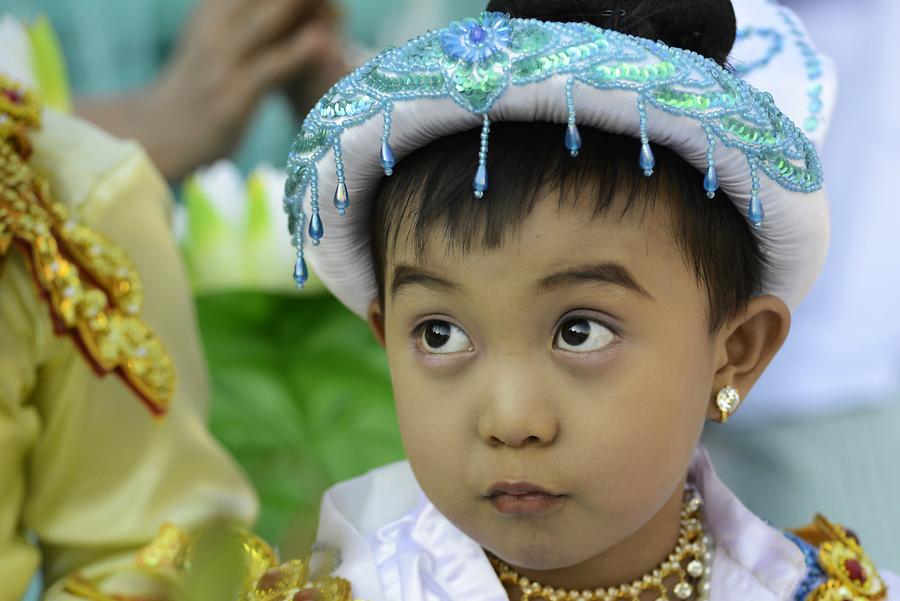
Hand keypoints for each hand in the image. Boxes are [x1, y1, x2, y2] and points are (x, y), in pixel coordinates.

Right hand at [76, 0, 340, 179]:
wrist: (157, 136)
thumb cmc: (197, 88)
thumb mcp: (217, 41)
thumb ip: (249, 18)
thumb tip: (296, 13)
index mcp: (213, 8)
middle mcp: (215, 27)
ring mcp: (221, 62)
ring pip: (267, 21)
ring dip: (299, 4)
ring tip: (332, 0)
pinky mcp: (231, 97)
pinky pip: (268, 69)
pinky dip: (296, 54)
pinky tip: (323, 41)